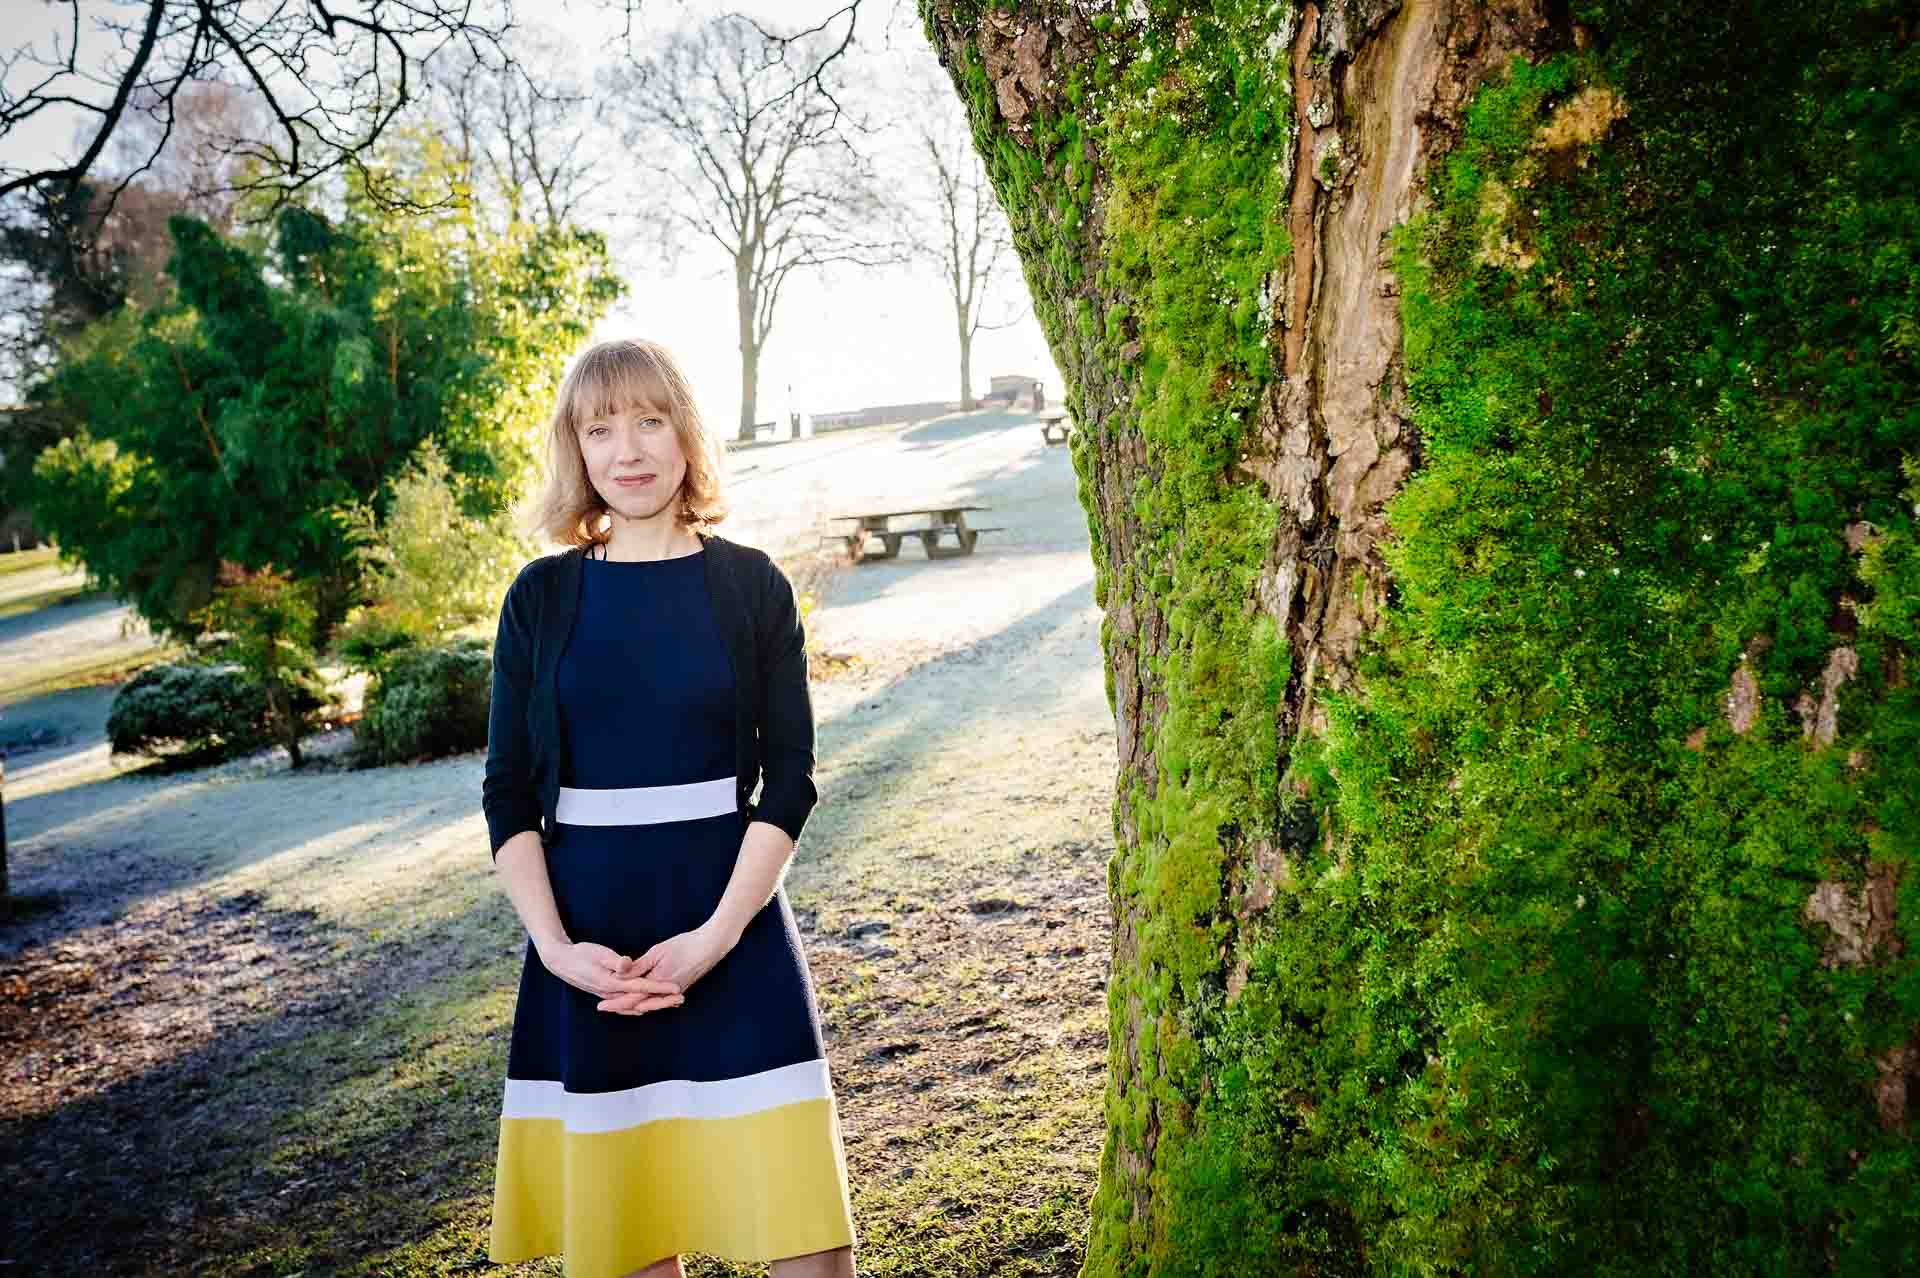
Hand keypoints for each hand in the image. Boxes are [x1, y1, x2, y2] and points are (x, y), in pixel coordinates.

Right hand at [539, 939, 684, 1014]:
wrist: (561, 962)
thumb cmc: (581, 954)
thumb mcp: (599, 954)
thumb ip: (615, 962)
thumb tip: (628, 964)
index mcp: (611, 984)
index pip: (642, 987)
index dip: (660, 987)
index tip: (677, 987)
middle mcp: (611, 994)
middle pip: (641, 1001)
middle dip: (662, 1000)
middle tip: (681, 998)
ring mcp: (609, 996)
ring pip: (636, 1005)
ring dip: (654, 1004)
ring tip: (672, 1001)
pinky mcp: (608, 995)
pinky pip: (628, 1005)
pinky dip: (641, 1006)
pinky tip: (650, 1005)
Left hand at [599, 923, 735, 1014]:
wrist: (711, 946)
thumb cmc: (685, 945)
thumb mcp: (658, 952)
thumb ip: (638, 966)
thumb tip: (619, 975)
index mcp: (659, 984)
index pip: (632, 998)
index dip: (615, 1002)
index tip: (600, 1006)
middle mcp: (666, 993)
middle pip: (639, 1005)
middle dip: (620, 1007)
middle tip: (604, 1008)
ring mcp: (674, 993)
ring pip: (649, 1004)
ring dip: (632, 1006)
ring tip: (617, 1006)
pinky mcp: (679, 989)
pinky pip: (658, 1000)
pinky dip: (646, 1001)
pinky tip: (640, 1000)